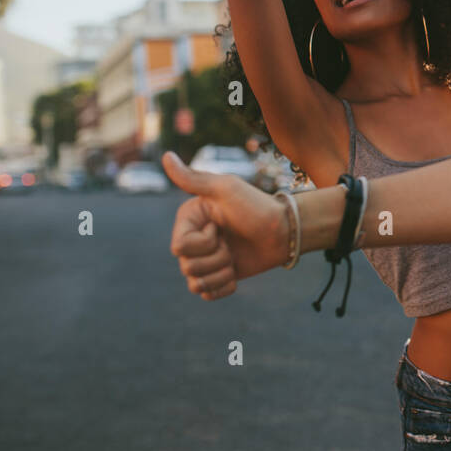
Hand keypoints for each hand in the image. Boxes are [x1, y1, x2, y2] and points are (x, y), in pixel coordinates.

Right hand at [163, 151, 290, 299]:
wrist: (285, 230)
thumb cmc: (257, 205)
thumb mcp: (225, 188)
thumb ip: (193, 178)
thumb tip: (166, 156)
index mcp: (188, 220)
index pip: (179, 247)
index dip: (204, 242)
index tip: (220, 226)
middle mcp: (193, 240)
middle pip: (187, 267)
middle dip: (216, 258)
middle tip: (232, 242)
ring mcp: (206, 259)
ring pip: (196, 284)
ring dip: (221, 273)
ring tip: (234, 258)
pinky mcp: (219, 276)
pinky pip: (207, 294)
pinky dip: (224, 287)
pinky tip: (236, 272)